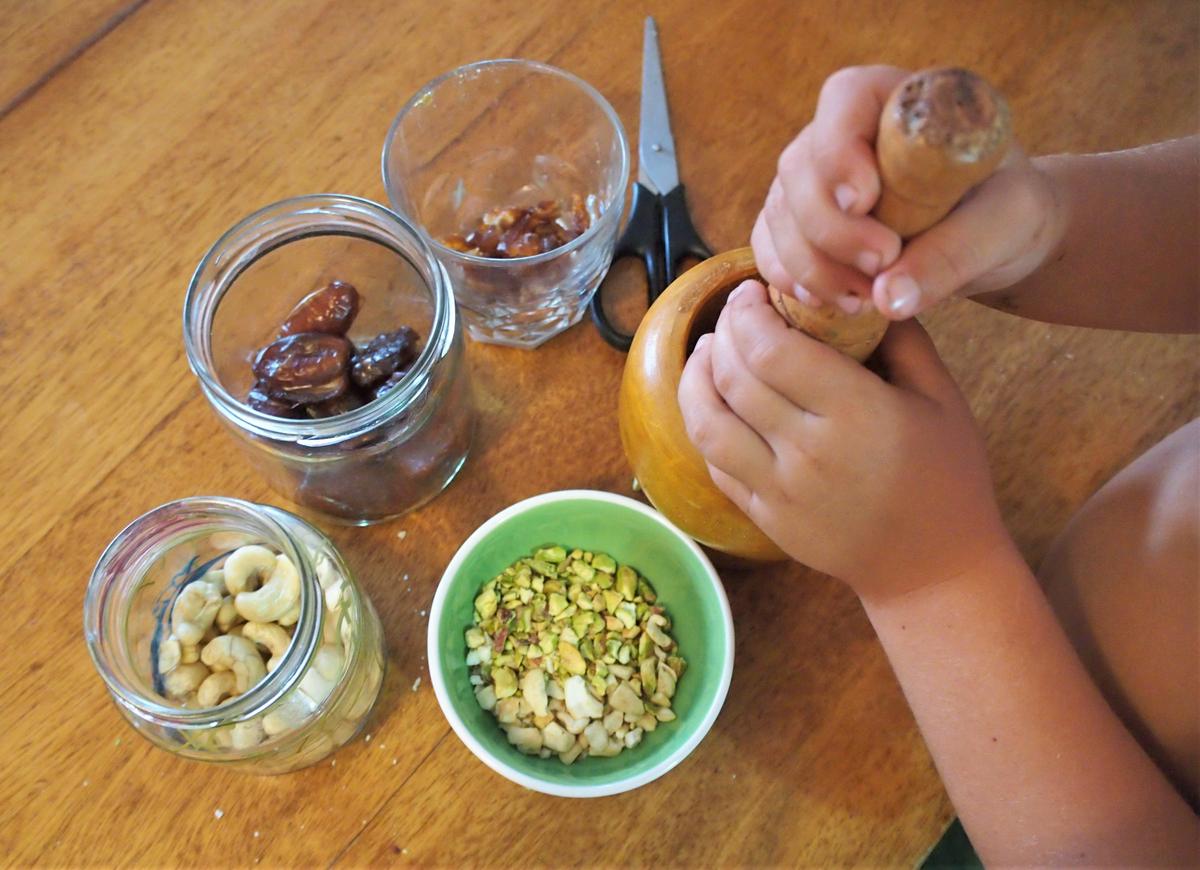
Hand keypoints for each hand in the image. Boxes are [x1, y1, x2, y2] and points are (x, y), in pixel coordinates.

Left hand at [678, 280, 1009, 600]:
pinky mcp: (765, 517)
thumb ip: (903, 339)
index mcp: (857, 415)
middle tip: (732, 311)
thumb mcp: (943, 398)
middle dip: (723, 333)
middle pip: (734, 378)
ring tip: (707, 350)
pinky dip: (705, 424)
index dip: (748, 313)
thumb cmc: (947, 477)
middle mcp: (809, 453)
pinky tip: (714, 400)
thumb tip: (863, 288)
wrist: (934, 569)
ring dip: (695, 379)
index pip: (772, 350)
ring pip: (707, 424)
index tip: (752, 291)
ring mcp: (780, 491)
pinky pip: (716, 463)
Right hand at [753, 65, 1065, 319]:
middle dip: (830, 229)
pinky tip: (832, 303)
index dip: (840, 153)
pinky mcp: (796, 224)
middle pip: (800, 171)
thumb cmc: (1004, 209)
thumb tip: (886, 299)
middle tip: (880, 267)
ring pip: (779, 218)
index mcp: (894, 100)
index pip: (843, 103)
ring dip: (812, 267)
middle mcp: (839, 133)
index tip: (864, 201)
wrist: (991, 236)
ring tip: (865, 302)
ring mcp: (810, 180)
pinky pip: (769, 250)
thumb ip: (952, 254)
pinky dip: (792, 281)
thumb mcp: (1002, 224)